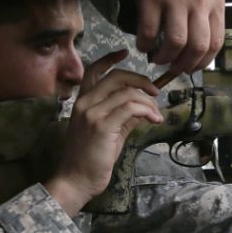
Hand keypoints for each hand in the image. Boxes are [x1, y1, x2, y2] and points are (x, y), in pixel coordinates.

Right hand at [44, 49, 162, 215]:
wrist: (75, 180)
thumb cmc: (90, 159)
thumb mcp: (108, 132)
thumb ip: (123, 116)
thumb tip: (144, 107)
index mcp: (82, 101)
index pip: (94, 70)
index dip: (110, 59)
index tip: (125, 52)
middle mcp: (85, 103)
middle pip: (116, 77)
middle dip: (141, 80)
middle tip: (155, 91)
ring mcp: (92, 113)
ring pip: (128, 92)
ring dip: (148, 102)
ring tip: (156, 116)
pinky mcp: (102, 125)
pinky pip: (131, 107)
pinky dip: (148, 111)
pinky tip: (154, 120)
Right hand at [119, 0, 224, 74]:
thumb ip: (205, 20)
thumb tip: (198, 58)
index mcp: (215, 2)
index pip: (215, 42)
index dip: (202, 63)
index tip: (191, 69)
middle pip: (197, 45)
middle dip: (184, 64)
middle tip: (174, 69)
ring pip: (175, 42)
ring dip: (165, 58)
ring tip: (158, 60)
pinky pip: (150, 32)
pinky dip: (145, 45)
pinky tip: (144, 45)